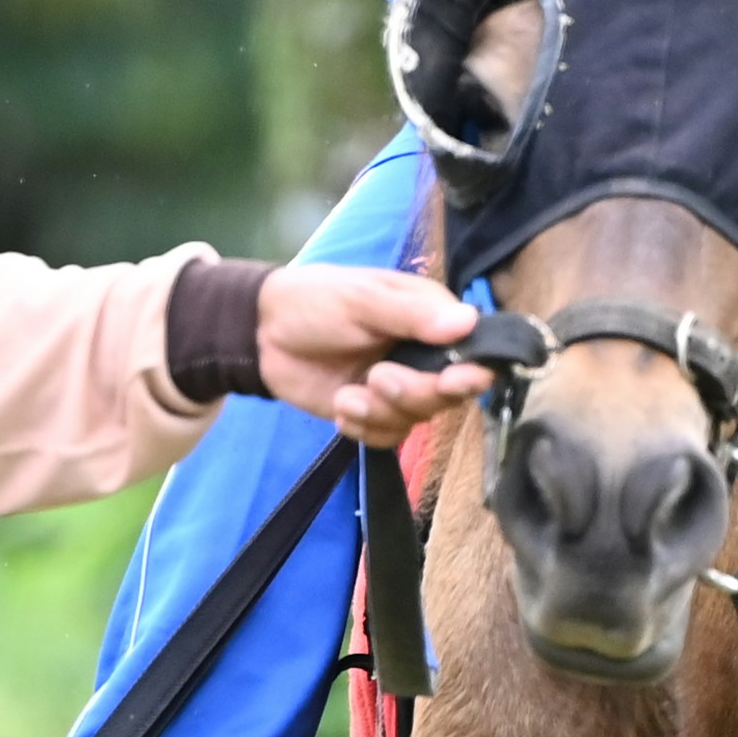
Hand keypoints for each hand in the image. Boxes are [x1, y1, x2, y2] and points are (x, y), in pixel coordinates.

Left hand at [258, 262, 491, 438]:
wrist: (262, 333)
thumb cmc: (315, 301)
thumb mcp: (361, 299)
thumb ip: (412, 314)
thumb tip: (467, 322)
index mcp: (431, 319)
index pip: (474, 352)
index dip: (471, 372)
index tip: (451, 380)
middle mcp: (424, 356)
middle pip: (449, 395)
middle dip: (413, 393)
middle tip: (377, 377)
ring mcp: (400, 388)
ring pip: (417, 420)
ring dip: (380, 412)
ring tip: (348, 394)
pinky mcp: (374, 414)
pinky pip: (387, 437)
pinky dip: (362, 427)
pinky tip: (342, 405)